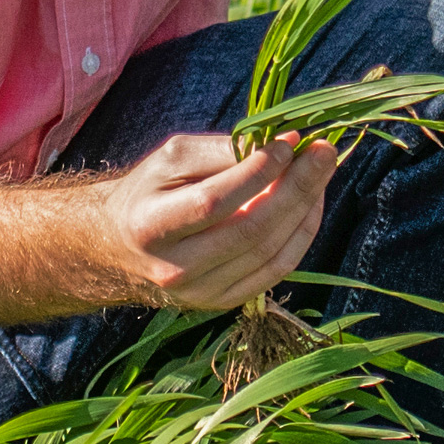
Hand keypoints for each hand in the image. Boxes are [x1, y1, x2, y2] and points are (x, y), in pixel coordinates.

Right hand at [92, 130, 338, 310]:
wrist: (120, 248)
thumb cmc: (148, 193)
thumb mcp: (171, 159)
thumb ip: (223, 150)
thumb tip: (283, 143)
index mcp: (151, 227)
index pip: (215, 202)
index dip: (259, 172)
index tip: (289, 142)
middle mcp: (175, 269)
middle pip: (251, 230)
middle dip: (297, 187)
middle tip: (323, 152)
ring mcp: (201, 292)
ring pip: (271, 252)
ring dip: (305, 208)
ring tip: (320, 172)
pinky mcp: (222, 302)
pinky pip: (276, 270)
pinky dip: (301, 234)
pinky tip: (310, 204)